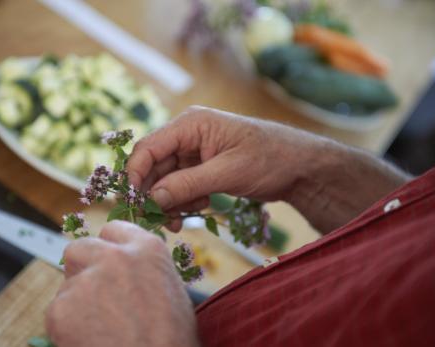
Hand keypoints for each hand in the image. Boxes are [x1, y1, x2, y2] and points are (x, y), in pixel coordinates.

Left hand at [45, 221, 199, 346]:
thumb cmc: (172, 341)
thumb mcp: (171, 292)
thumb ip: (145, 270)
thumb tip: (128, 269)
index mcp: (146, 249)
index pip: (114, 230)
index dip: (109, 249)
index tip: (106, 263)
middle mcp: (113, 257)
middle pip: (80, 248)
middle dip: (82, 268)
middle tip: (92, 297)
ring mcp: (85, 281)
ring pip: (67, 285)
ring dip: (76, 303)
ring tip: (99, 331)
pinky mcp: (61, 308)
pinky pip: (57, 312)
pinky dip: (66, 329)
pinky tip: (89, 341)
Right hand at [127, 106, 408, 231]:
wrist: (300, 167)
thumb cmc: (269, 159)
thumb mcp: (227, 173)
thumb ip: (187, 185)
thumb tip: (152, 199)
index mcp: (190, 124)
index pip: (148, 148)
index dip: (135, 174)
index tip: (133, 201)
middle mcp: (187, 135)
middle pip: (153, 166)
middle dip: (153, 194)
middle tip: (159, 220)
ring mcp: (194, 152)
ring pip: (165, 180)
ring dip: (168, 201)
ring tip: (179, 222)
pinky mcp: (201, 167)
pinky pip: (180, 186)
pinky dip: (183, 201)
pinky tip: (197, 210)